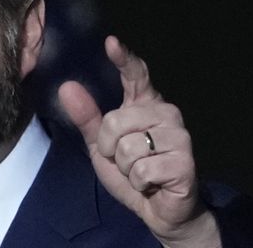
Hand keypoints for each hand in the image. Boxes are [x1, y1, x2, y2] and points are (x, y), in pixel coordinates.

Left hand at [57, 36, 218, 246]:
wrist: (160, 210)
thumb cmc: (132, 173)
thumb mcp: (101, 147)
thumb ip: (87, 118)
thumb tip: (67, 88)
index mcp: (146, 105)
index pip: (136, 75)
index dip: (124, 59)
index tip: (111, 42)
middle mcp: (166, 113)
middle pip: (115, 121)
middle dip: (109, 149)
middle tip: (126, 162)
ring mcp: (179, 136)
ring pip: (127, 148)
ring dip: (125, 169)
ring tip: (141, 172)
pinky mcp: (185, 161)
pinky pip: (141, 169)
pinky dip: (139, 182)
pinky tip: (153, 183)